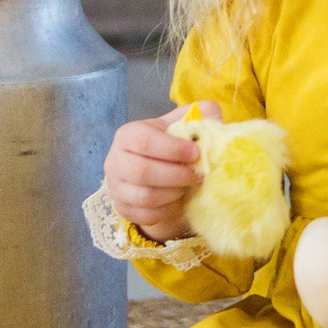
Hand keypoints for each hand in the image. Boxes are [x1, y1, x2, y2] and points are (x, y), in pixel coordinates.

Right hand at [102, 102, 219, 242]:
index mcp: (128, 135)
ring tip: (188, 186)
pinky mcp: (123, 209)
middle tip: (197, 175)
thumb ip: (200, 114)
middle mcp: (115, 161)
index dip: (173, 149)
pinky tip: (178, 201)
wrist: (158, 174)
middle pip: (142, 172)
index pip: (145, 141)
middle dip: (176, 175)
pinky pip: (147, 215)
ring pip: (145, 197)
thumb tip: (212, 112)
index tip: (195, 153)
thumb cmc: (171, 146)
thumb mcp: (184, 125)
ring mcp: (116, 188)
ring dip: (174, 193)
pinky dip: (168, 210)